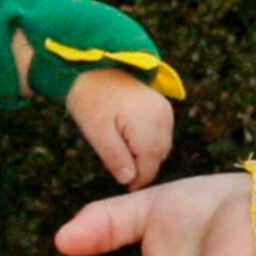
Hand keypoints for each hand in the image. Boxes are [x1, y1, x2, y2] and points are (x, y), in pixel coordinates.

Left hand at [65, 69, 177, 188]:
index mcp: (147, 122)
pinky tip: (129, 139)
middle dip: (141, 167)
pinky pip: (161, 135)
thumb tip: (129, 181)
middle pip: (158, 157)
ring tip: (121, 150)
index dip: (138, 180)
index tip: (124, 187)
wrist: (94, 67)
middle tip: (119, 168)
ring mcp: (165, 110)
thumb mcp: (96, 132)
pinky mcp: (163, 108)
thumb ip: (114, 157)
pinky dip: (148, 143)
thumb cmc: (91, 99)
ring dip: (145, 155)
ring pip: (161, 148)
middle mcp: (162, 116)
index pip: (150, 163)